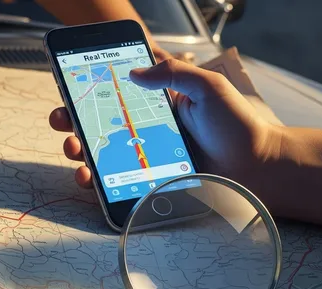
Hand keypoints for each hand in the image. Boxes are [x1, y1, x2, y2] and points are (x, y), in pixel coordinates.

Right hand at [50, 59, 276, 188]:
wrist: (258, 170)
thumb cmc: (239, 127)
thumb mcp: (209, 87)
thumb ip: (174, 73)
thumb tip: (135, 72)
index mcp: (156, 103)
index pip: (115, 91)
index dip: (88, 87)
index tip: (69, 84)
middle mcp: (144, 129)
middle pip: (96, 123)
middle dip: (71, 120)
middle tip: (63, 119)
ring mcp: (142, 157)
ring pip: (98, 153)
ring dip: (77, 150)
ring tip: (74, 149)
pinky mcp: (146, 183)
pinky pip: (112, 181)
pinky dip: (93, 180)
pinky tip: (88, 176)